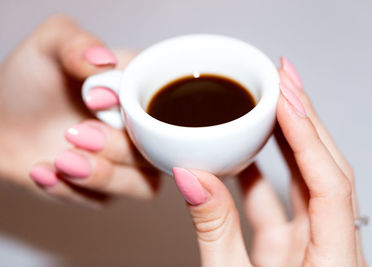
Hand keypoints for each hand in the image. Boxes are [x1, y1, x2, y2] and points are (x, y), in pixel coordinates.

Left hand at [0, 15, 159, 206]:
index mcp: (138, 90)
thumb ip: (75, 42)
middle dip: (120, 148)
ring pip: (145, 185)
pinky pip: (106, 201)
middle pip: (162, 150)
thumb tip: (103, 61)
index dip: (143, 108)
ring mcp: (127, 162)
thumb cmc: (28, 83)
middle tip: (77, 133)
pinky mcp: (106, 189)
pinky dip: (73, 191)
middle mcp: (140, 128)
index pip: (167, 101)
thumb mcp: (48, 47)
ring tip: (61, 160)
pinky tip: (44, 172)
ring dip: (104, 176)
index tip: (96, 99)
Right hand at [171, 58, 365, 265]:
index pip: (330, 182)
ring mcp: (311, 245)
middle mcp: (329, 246)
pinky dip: (261, 171)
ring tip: (266, 101)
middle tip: (282, 78)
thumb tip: (190, 175)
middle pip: (325, 167)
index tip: (283, 94)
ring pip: (305, 179)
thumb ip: (212, 228)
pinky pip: (280, 198)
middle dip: (304, 117)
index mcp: (331, 262)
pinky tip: (243, 150)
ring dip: (286, 138)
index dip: (306, 133)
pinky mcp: (291, 247)